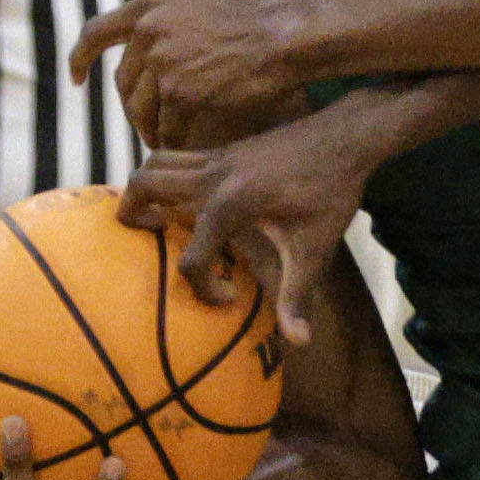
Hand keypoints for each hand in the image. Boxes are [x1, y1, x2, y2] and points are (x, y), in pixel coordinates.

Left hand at [73, 0, 299, 146]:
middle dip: (132, 109)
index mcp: (149, 8)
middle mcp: (148, 34)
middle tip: (147, 125)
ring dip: (151, 130)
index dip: (80, 57)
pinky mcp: (181, 94)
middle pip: (124, 84)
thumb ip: (175, 7)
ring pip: (142, 111)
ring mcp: (163, 65)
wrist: (279, 37)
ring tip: (165, 141)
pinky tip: (183, 146)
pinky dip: (173, 140)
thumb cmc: (252, 16)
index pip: (96, 32)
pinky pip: (168, 128)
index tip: (76, 77)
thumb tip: (168, 2)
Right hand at [128, 92, 416, 342]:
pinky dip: (167, 175)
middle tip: (152, 240)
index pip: (193, 258)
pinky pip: (177, 156)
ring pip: (155, 161)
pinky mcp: (224, 149)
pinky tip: (190, 201)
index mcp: (232, 203)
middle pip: (144, 184)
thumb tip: (299, 341)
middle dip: (133, 215)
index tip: (232, 296)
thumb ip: (299, 293)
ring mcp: (216, 157)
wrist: (346, 138)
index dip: (205, 288)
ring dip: (144, 188)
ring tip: (161, 218)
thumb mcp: (316, 247)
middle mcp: (213, 175)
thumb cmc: (332, 192)